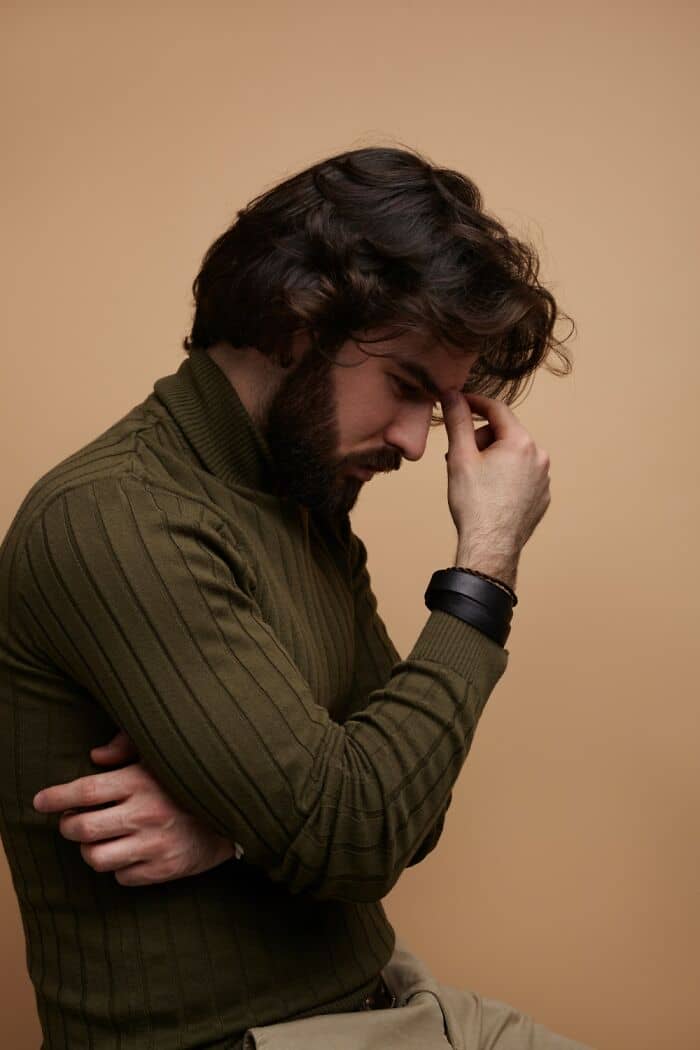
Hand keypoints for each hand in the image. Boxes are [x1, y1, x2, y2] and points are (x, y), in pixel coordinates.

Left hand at [32, 729, 236, 885]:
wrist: (235, 814)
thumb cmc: (189, 780)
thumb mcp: (162, 753)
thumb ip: (126, 747)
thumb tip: (95, 756)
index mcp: (141, 780)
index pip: (84, 790)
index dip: (56, 797)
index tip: (40, 801)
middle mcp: (145, 813)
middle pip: (81, 829)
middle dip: (68, 827)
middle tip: (72, 822)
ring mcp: (155, 844)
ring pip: (95, 858)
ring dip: (90, 850)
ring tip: (100, 839)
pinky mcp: (164, 869)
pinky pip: (121, 877)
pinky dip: (118, 867)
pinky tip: (130, 853)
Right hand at [440, 390, 550, 568]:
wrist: (490, 546)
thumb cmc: (475, 504)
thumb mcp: (460, 456)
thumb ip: (457, 421)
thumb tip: (452, 395)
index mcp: (521, 442)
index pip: (497, 409)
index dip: (474, 403)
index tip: (459, 402)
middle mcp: (539, 457)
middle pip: (504, 434)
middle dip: (481, 440)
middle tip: (460, 458)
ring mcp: (543, 479)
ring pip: (513, 456)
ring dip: (492, 460)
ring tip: (473, 480)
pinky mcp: (542, 497)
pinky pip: (521, 477)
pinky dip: (505, 478)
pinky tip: (489, 494)